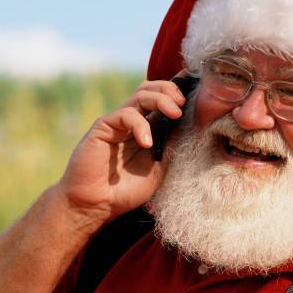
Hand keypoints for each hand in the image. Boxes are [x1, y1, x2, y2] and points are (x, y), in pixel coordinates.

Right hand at [56, 72, 187, 221]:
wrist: (96, 205)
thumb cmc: (126, 190)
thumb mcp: (158, 168)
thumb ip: (170, 146)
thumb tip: (191, 126)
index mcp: (148, 127)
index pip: (163, 99)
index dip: (179, 90)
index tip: (197, 86)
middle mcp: (134, 120)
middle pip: (152, 89)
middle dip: (171, 89)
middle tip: (183, 103)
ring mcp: (118, 122)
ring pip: (141, 94)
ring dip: (161, 99)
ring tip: (175, 113)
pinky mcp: (104, 127)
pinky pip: (125, 115)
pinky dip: (140, 125)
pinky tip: (147, 143)